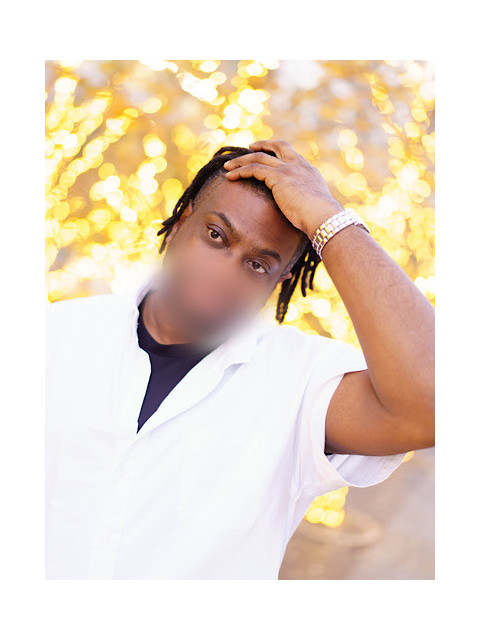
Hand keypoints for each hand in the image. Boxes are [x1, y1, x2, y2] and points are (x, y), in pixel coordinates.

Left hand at [223, 139, 344, 238]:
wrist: (323, 216)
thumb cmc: (320, 218)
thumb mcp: (315, 206)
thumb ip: (306, 203)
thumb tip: (302, 212)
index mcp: (309, 171)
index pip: (291, 154)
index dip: (278, 151)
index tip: (268, 153)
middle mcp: (298, 165)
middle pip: (277, 146)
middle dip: (262, 145)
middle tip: (249, 147)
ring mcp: (288, 169)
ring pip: (259, 157)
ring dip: (241, 160)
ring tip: (228, 166)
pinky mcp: (278, 177)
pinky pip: (253, 169)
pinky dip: (240, 171)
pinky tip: (230, 176)